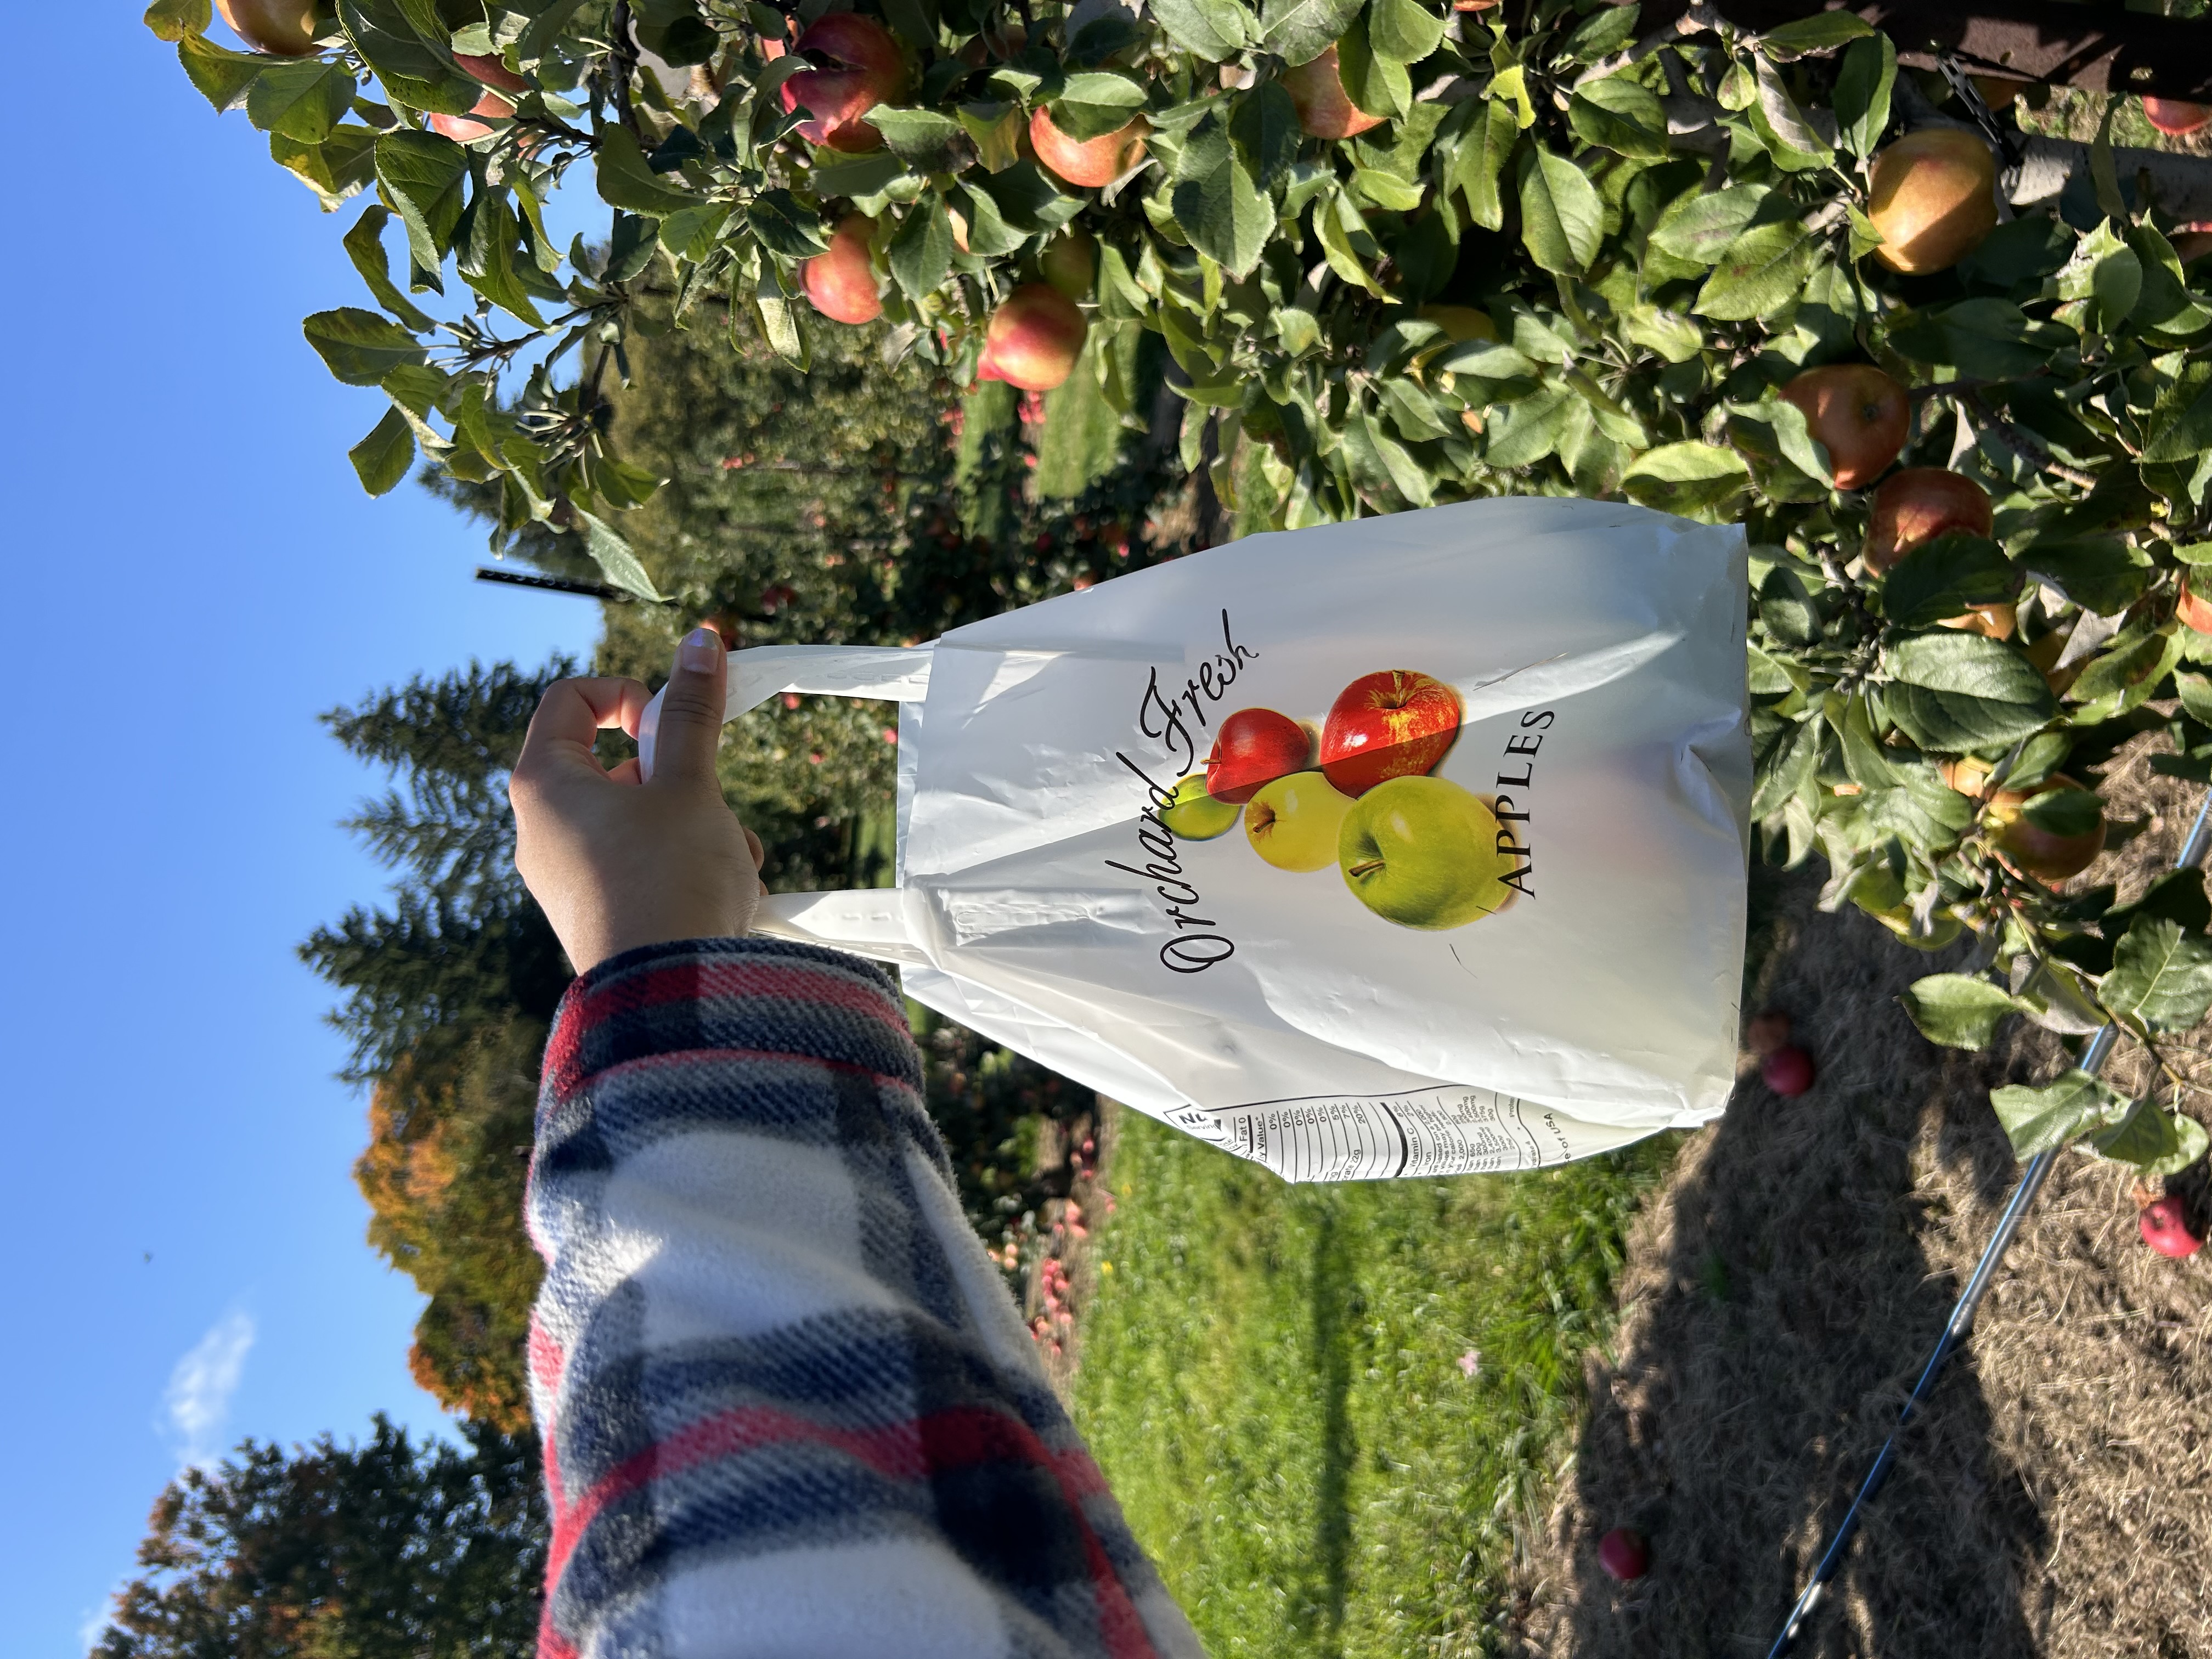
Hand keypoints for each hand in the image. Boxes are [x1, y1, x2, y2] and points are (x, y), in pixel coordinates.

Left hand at [511, 627, 764, 976]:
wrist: (670, 994)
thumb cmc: (671, 877)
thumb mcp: (690, 784)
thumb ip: (692, 712)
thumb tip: (701, 638)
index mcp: (543, 783)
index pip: (570, 699)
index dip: (626, 691)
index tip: (671, 718)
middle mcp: (539, 827)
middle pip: (613, 765)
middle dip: (680, 776)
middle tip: (710, 798)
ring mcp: (562, 875)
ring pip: (638, 818)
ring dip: (696, 824)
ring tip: (731, 857)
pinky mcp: (593, 913)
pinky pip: (640, 864)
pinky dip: (685, 864)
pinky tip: (725, 890)